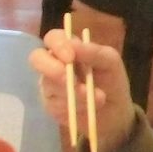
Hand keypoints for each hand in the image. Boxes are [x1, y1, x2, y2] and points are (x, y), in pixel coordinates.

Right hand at [29, 30, 134, 151]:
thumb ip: (93, 52)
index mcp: (67, 48)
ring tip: (98, 98)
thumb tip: (73, 44)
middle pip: (36, 58)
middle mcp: (53, 64)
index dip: (58, 45)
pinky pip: (54, 105)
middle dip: (52, 69)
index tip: (70, 57)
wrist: (115, 112)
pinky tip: (88, 108)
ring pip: (49, 85)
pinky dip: (76, 106)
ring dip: (76, 93)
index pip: (53, 38)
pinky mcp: (50, 105)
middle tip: (70, 80)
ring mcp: (49, 85)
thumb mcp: (110, 62)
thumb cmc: (111, 81)